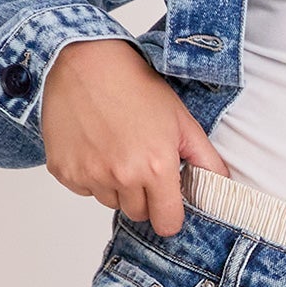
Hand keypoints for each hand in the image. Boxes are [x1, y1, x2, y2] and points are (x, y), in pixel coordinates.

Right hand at [40, 38, 229, 236]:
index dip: (170, 214)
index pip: (167, 223)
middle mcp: (122, 176)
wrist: (86, 63)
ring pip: (110, 201)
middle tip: (141, 162)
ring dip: (116, 185)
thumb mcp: (181, 120)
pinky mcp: (63, 171)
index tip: (168, 201)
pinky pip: (84, 189)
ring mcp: (89, 175)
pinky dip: (90, 174)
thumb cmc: (135, 86)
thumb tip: (222, 186)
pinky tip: (95, 145)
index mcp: (156, 167)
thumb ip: (205, 159)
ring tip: (117, 148)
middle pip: (137, 214)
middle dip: (143, 196)